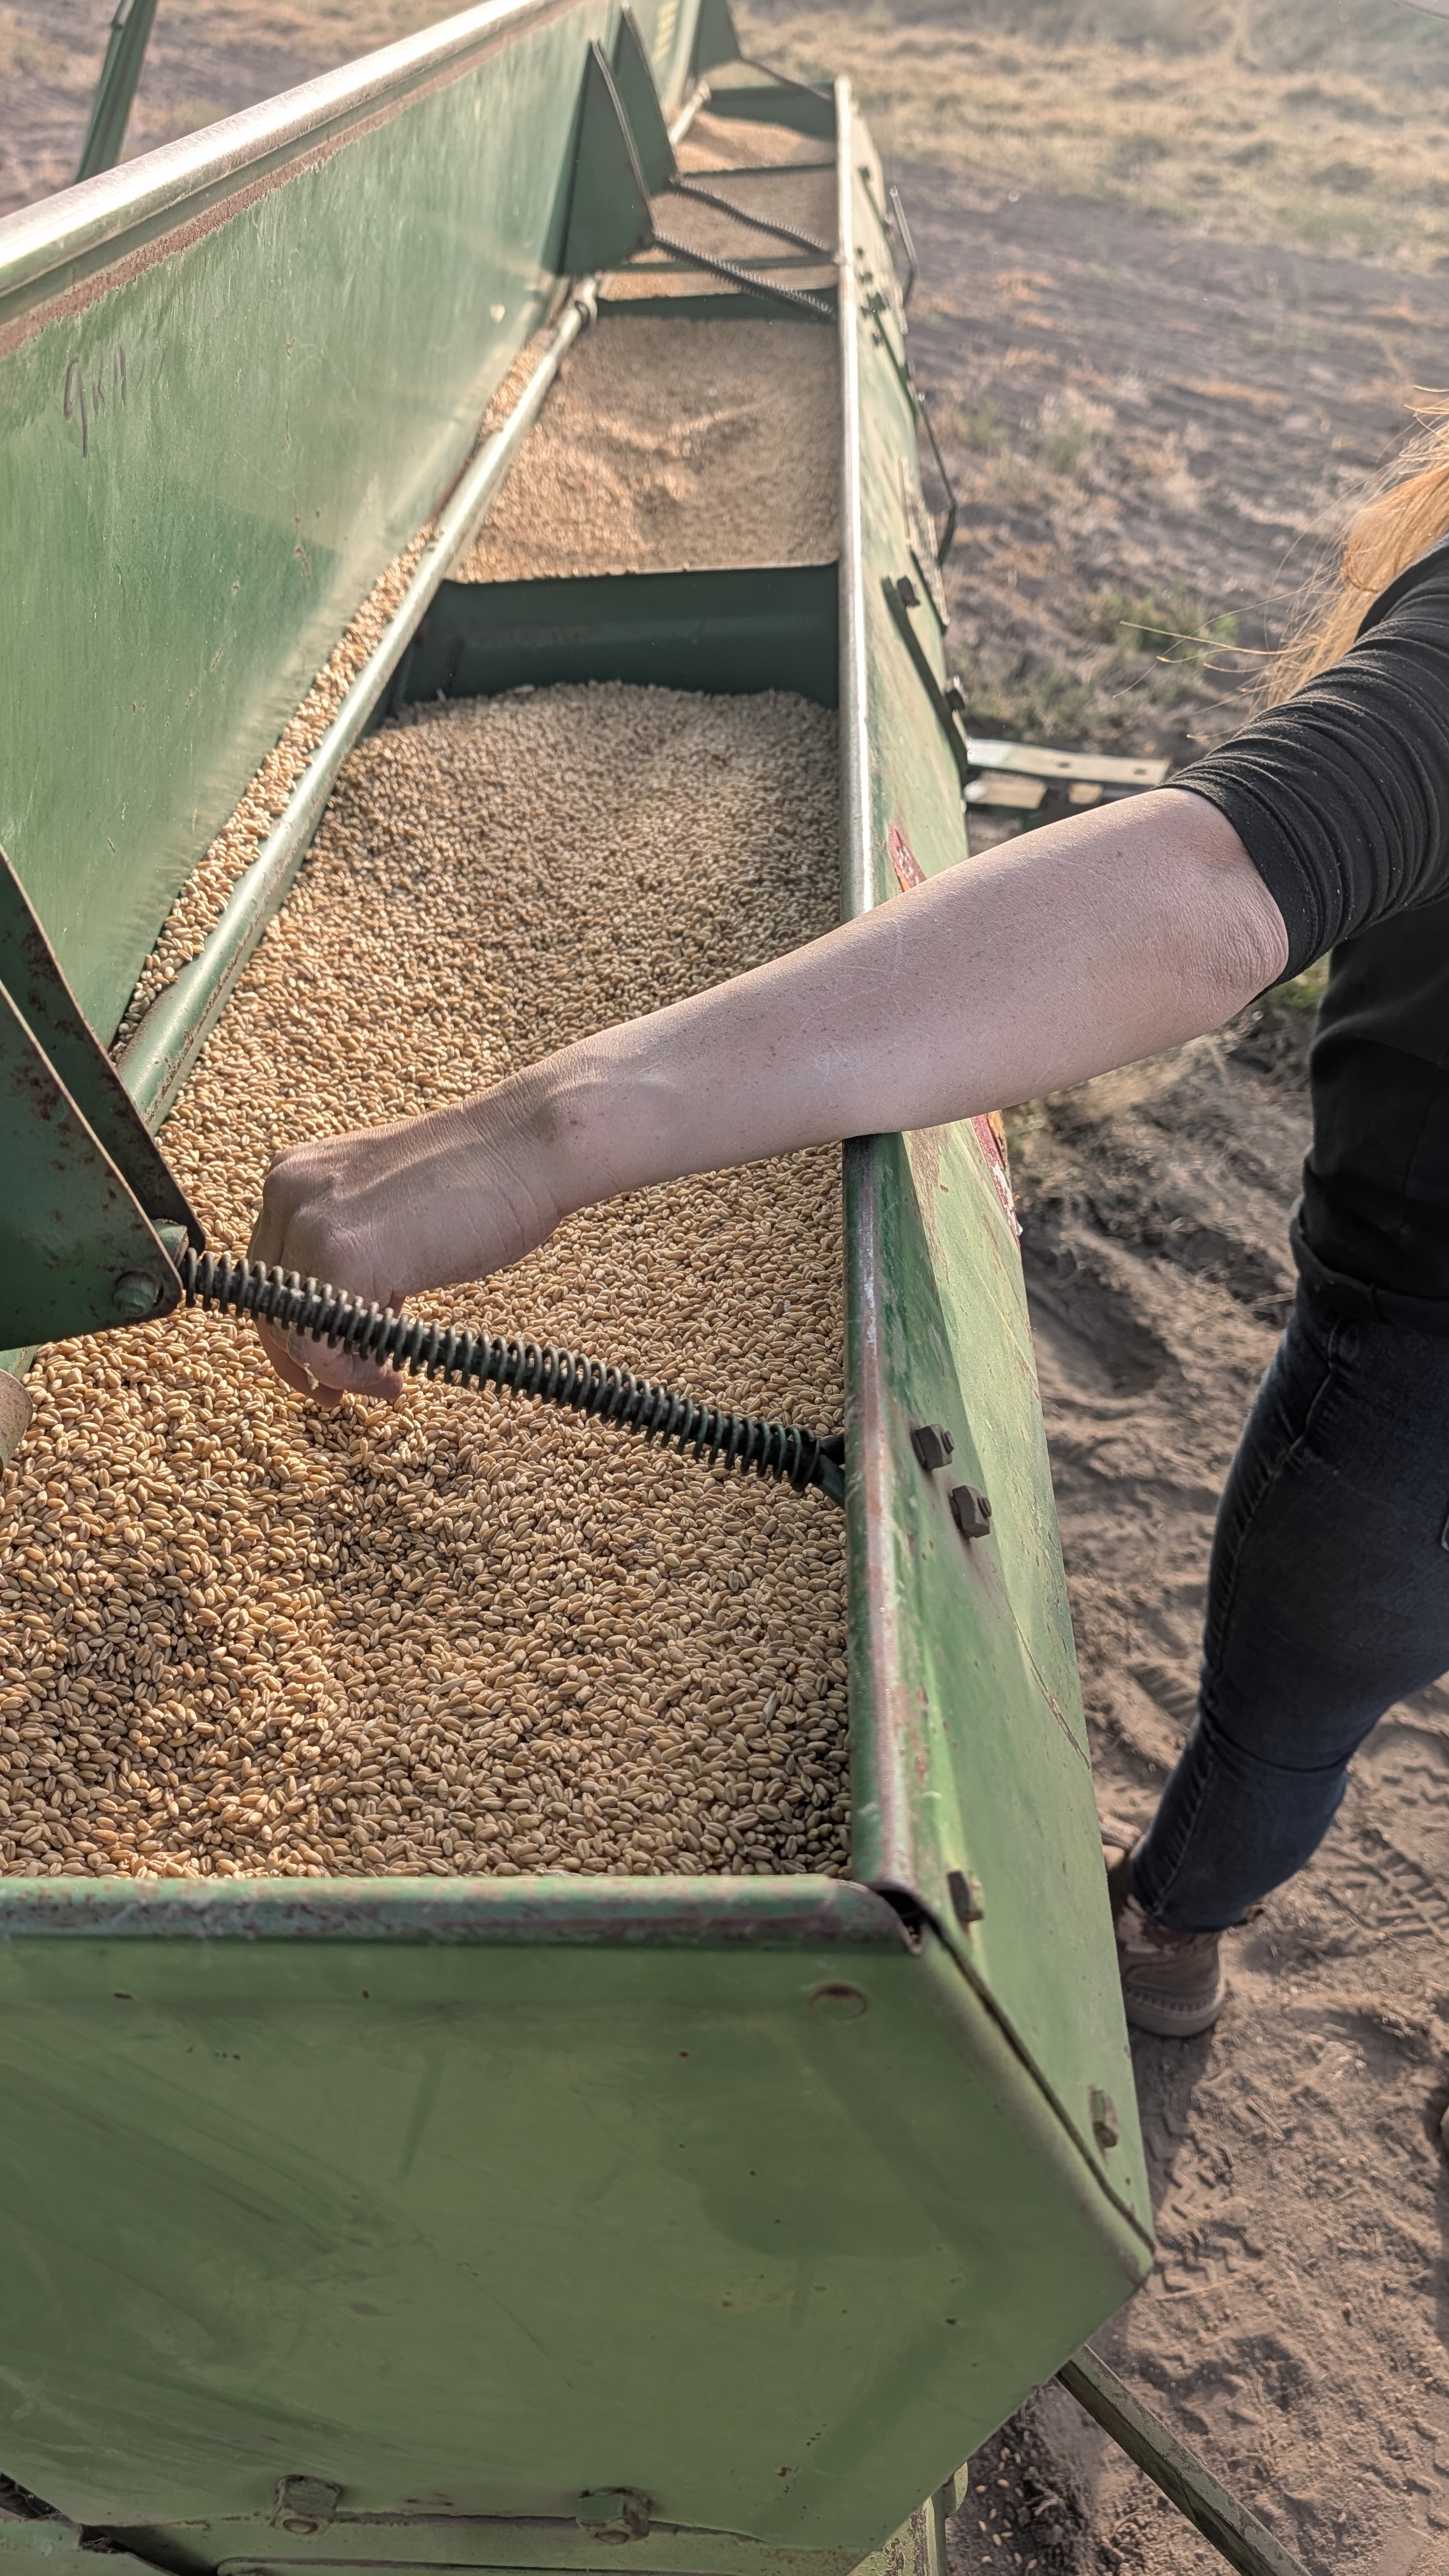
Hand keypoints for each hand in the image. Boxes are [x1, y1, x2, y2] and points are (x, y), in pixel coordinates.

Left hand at [245, 1085, 571, 1407]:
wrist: (528, 1147)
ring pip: (290, 1329)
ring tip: (384, 1381)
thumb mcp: (390, 1216)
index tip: (327, 1366)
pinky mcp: (343, 1252)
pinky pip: (319, 1342)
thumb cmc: (480, 1181)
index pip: (270, 1273)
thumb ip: (352, 1254)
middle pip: (270, 1304)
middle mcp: (289, 1192)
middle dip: (306, 1358)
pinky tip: (391, 1377)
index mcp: (297, 1176)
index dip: (295, 1329)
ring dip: (335, 1370)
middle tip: (343, 1391)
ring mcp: (311, 1220)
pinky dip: (350, 1372)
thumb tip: (339, 1325)